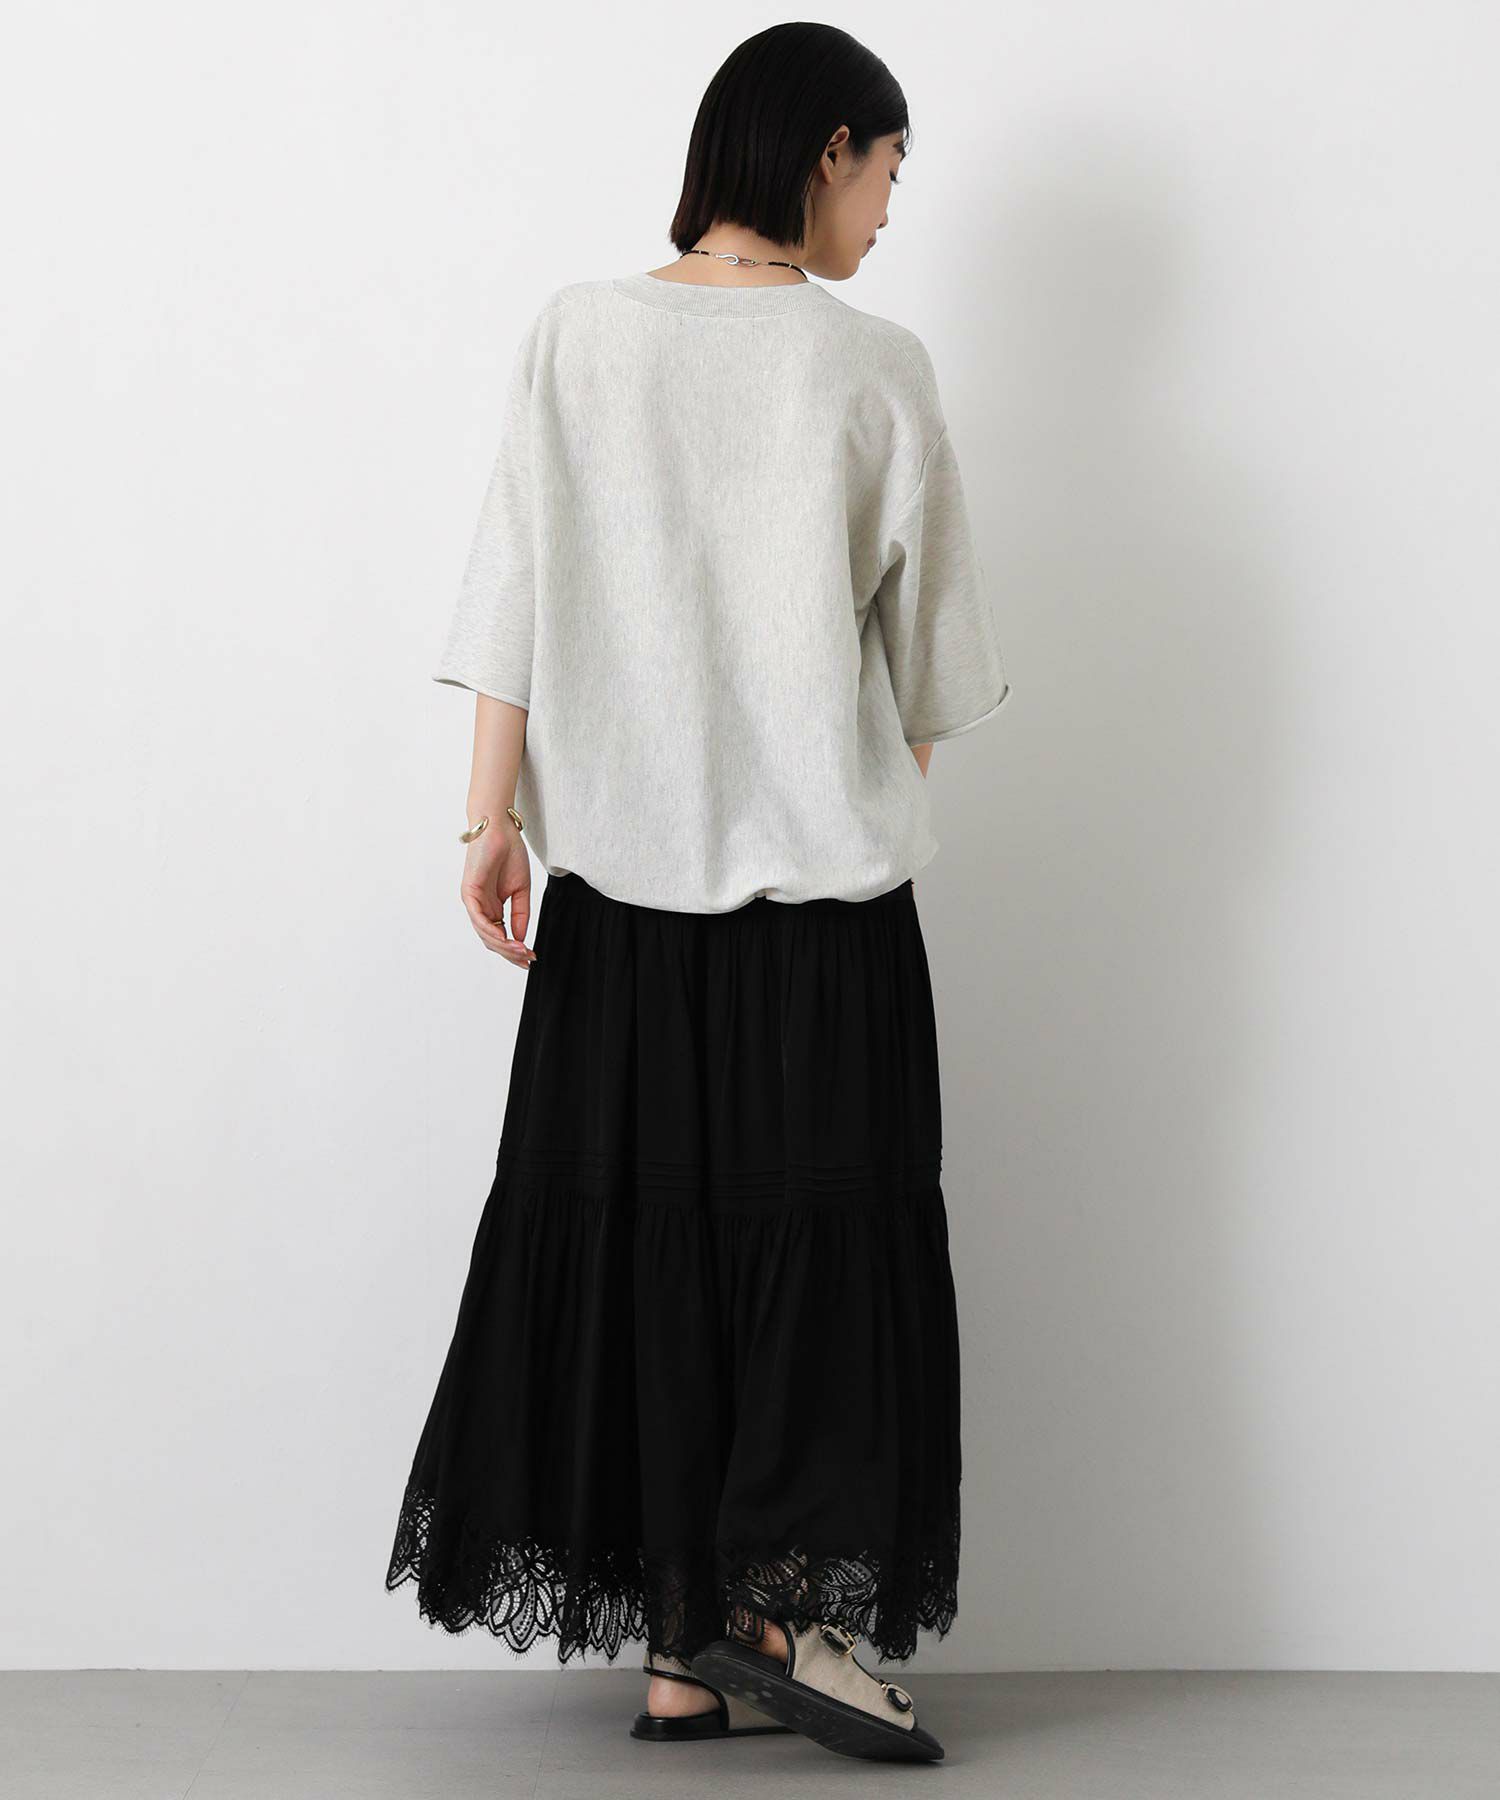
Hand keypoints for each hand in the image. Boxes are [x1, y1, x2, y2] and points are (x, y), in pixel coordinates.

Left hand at [460, 818, 536, 968]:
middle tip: (528, 960)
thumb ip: (521, 914)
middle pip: (492, 940)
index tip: (531, 958)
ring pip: (485, 933)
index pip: (501, 936)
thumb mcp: (522, 890)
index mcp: (492, 907)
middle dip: (510, 953)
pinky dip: (492, 931)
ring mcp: (473, 901)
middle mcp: (481, 907)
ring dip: (504, 946)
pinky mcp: (469, 893)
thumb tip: (521, 938)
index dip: (514, 950)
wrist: (500, 829)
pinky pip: (479, 919)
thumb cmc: (510, 853)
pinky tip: (507, 938)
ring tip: (522, 952)